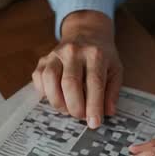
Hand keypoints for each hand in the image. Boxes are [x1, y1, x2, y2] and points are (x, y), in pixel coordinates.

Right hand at [31, 10, 122, 128]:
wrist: (86, 32)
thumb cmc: (102, 55)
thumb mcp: (115, 69)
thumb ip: (112, 91)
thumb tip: (108, 112)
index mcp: (95, 54)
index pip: (94, 82)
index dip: (93, 105)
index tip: (94, 123)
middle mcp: (74, 51)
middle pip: (70, 83)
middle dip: (75, 106)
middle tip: (80, 116)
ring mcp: (56, 54)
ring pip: (50, 80)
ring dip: (58, 101)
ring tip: (67, 109)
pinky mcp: (43, 59)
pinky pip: (38, 78)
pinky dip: (44, 93)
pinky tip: (56, 97)